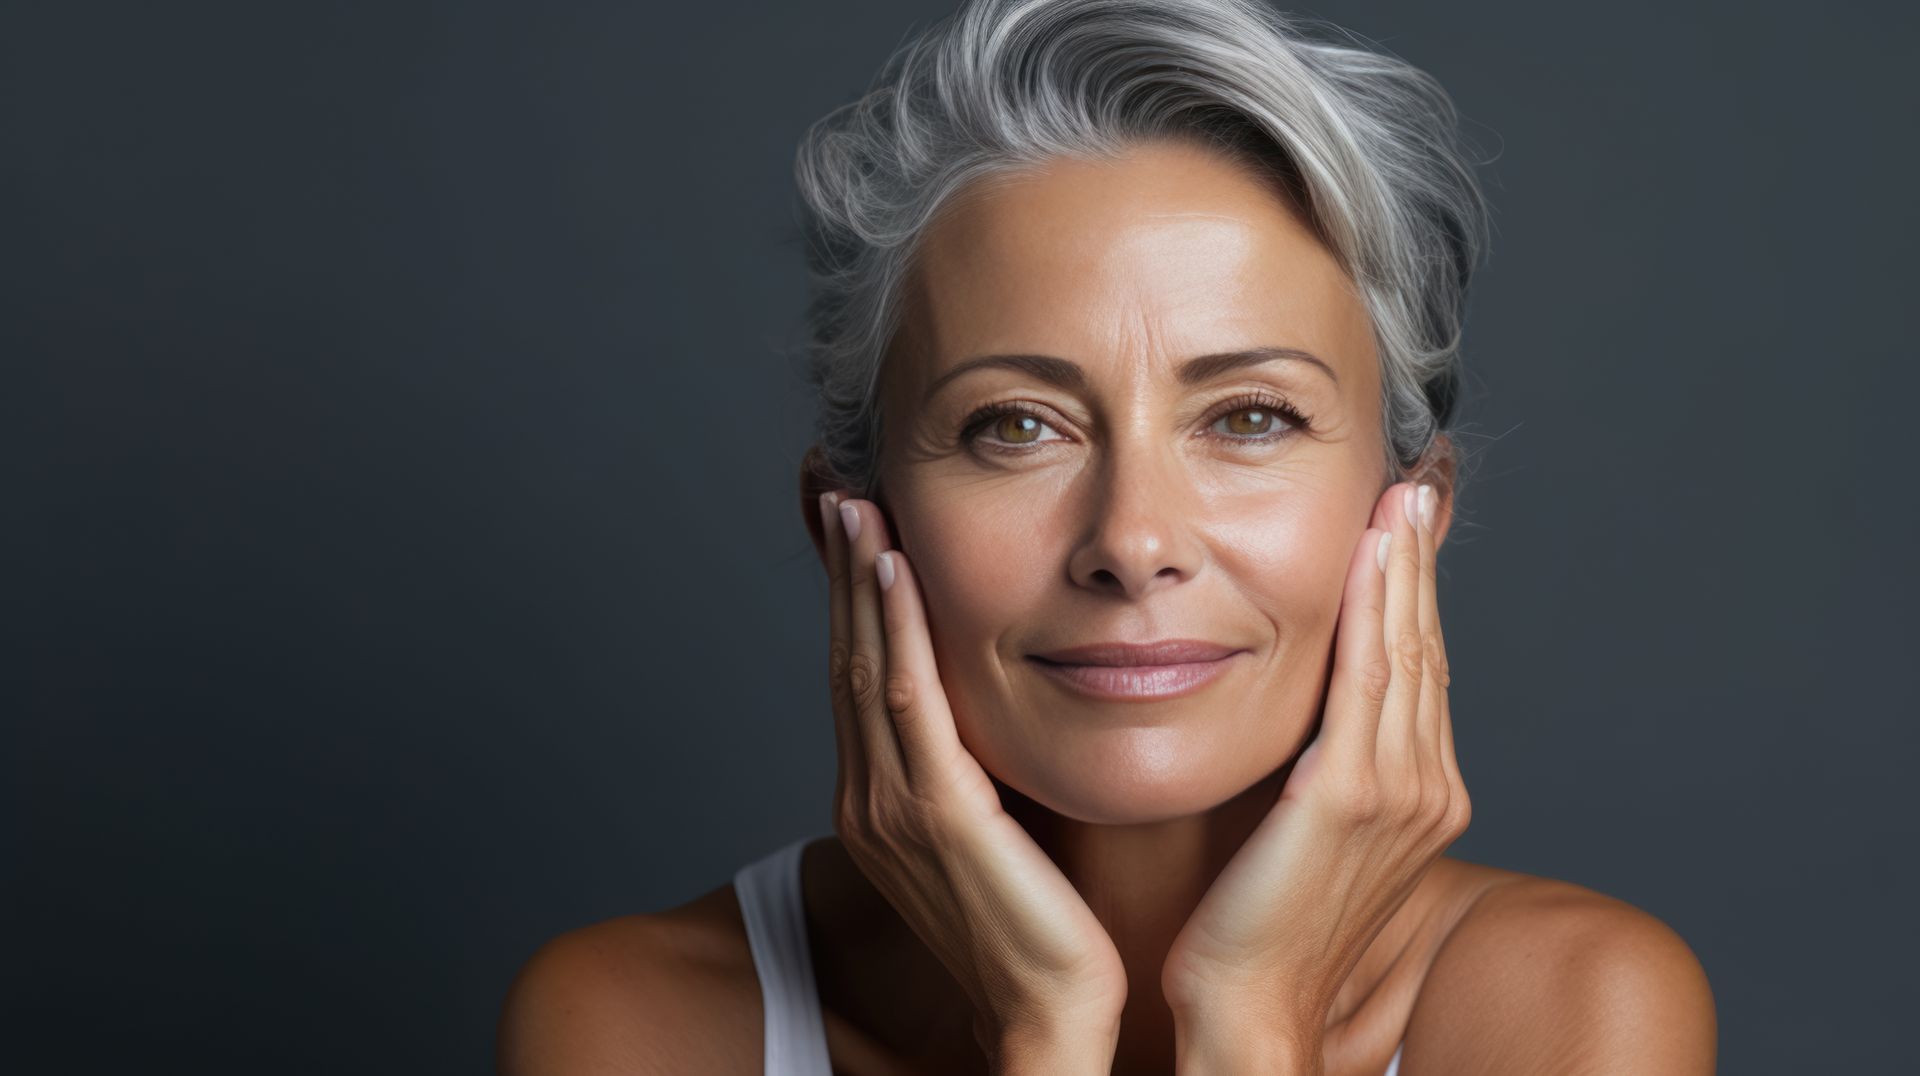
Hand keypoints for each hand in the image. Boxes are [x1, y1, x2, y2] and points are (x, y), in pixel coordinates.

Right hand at [820, 491, 1128, 1067]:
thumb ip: (977, 771)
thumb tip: (994, 712)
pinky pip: (907, 702)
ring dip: (857, 578)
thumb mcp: (996, 833)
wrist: (1048, 1015)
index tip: (851, 524)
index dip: (849, 596)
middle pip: (847, 656)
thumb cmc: (1039, 931)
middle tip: (833, 486)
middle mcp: (869, 796)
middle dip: (839, 569)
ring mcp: (893, 806)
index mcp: (880, 801)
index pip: (860, 674)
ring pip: (867, 665)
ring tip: (854, 503)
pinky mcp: (937, 815)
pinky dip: (895, 629)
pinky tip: (892, 569)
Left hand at [1160, 481, 1471, 1048]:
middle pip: (1425, 648)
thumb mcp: (1305, 831)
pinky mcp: (1349, 796)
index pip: (1420, 669)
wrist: (1249, 1004)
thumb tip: (1306, 713)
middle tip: (1415, 486)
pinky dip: (1373, 611)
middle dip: (1419, 564)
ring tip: (1398, 499)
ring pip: (1406, 652)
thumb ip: (1322, 766)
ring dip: (1402, 569)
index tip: (1405, 526)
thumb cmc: (1259, 926)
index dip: (1414, 593)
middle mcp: (1426, 788)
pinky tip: (1368, 556)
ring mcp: (1397, 793)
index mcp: (1421, 795)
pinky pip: (1366, 680)